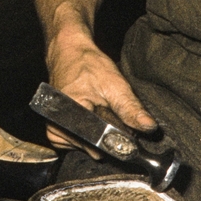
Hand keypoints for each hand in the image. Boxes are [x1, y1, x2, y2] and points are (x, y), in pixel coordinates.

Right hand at [43, 28, 155, 151]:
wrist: (69, 52)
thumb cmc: (87, 64)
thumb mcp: (114, 83)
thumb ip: (130, 108)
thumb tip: (148, 127)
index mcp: (67, 116)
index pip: (96, 144)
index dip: (113, 141)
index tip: (125, 133)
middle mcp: (55, 126)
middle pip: (90, 148)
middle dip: (105, 137)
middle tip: (108, 113)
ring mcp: (52, 130)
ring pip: (83, 148)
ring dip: (96, 136)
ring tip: (97, 111)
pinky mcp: (54, 130)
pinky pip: (75, 143)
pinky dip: (86, 134)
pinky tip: (89, 117)